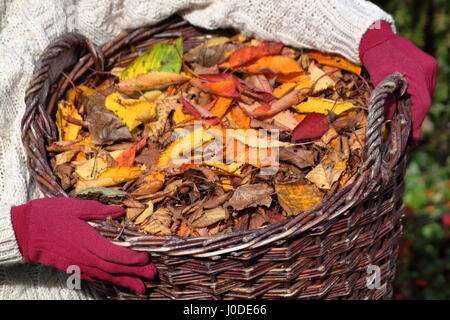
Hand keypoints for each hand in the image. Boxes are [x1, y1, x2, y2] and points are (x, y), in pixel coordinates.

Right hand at [10, 197, 156, 293]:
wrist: (24, 231)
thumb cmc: (50, 215)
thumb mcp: (76, 206)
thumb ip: (100, 211)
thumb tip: (121, 211)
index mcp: (87, 241)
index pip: (114, 254)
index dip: (131, 259)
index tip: (147, 259)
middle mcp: (84, 257)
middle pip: (114, 268)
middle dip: (135, 274)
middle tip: (153, 277)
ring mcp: (78, 265)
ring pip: (105, 277)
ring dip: (124, 282)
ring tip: (141, 289)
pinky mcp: (72, 268)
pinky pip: (94, 278)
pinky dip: (108, 282)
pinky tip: (116, 283)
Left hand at [359, 21, 437, 143]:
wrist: (377, 38)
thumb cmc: (375, 59)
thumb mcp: (378, 83)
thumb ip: (385, 102)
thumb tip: (387, 123)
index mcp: (417, 73)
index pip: (421, 104)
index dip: (416, 123)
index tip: (412, 140)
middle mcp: (427, 70)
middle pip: (425, 101)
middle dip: (416, 119)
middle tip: (409, 137)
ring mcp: (430, 67)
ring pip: (426, 95)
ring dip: (417, 109)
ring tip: (408, 124)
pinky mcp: (428, 66)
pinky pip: (425, 87)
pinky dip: (417, 98)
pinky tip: (409, 107)